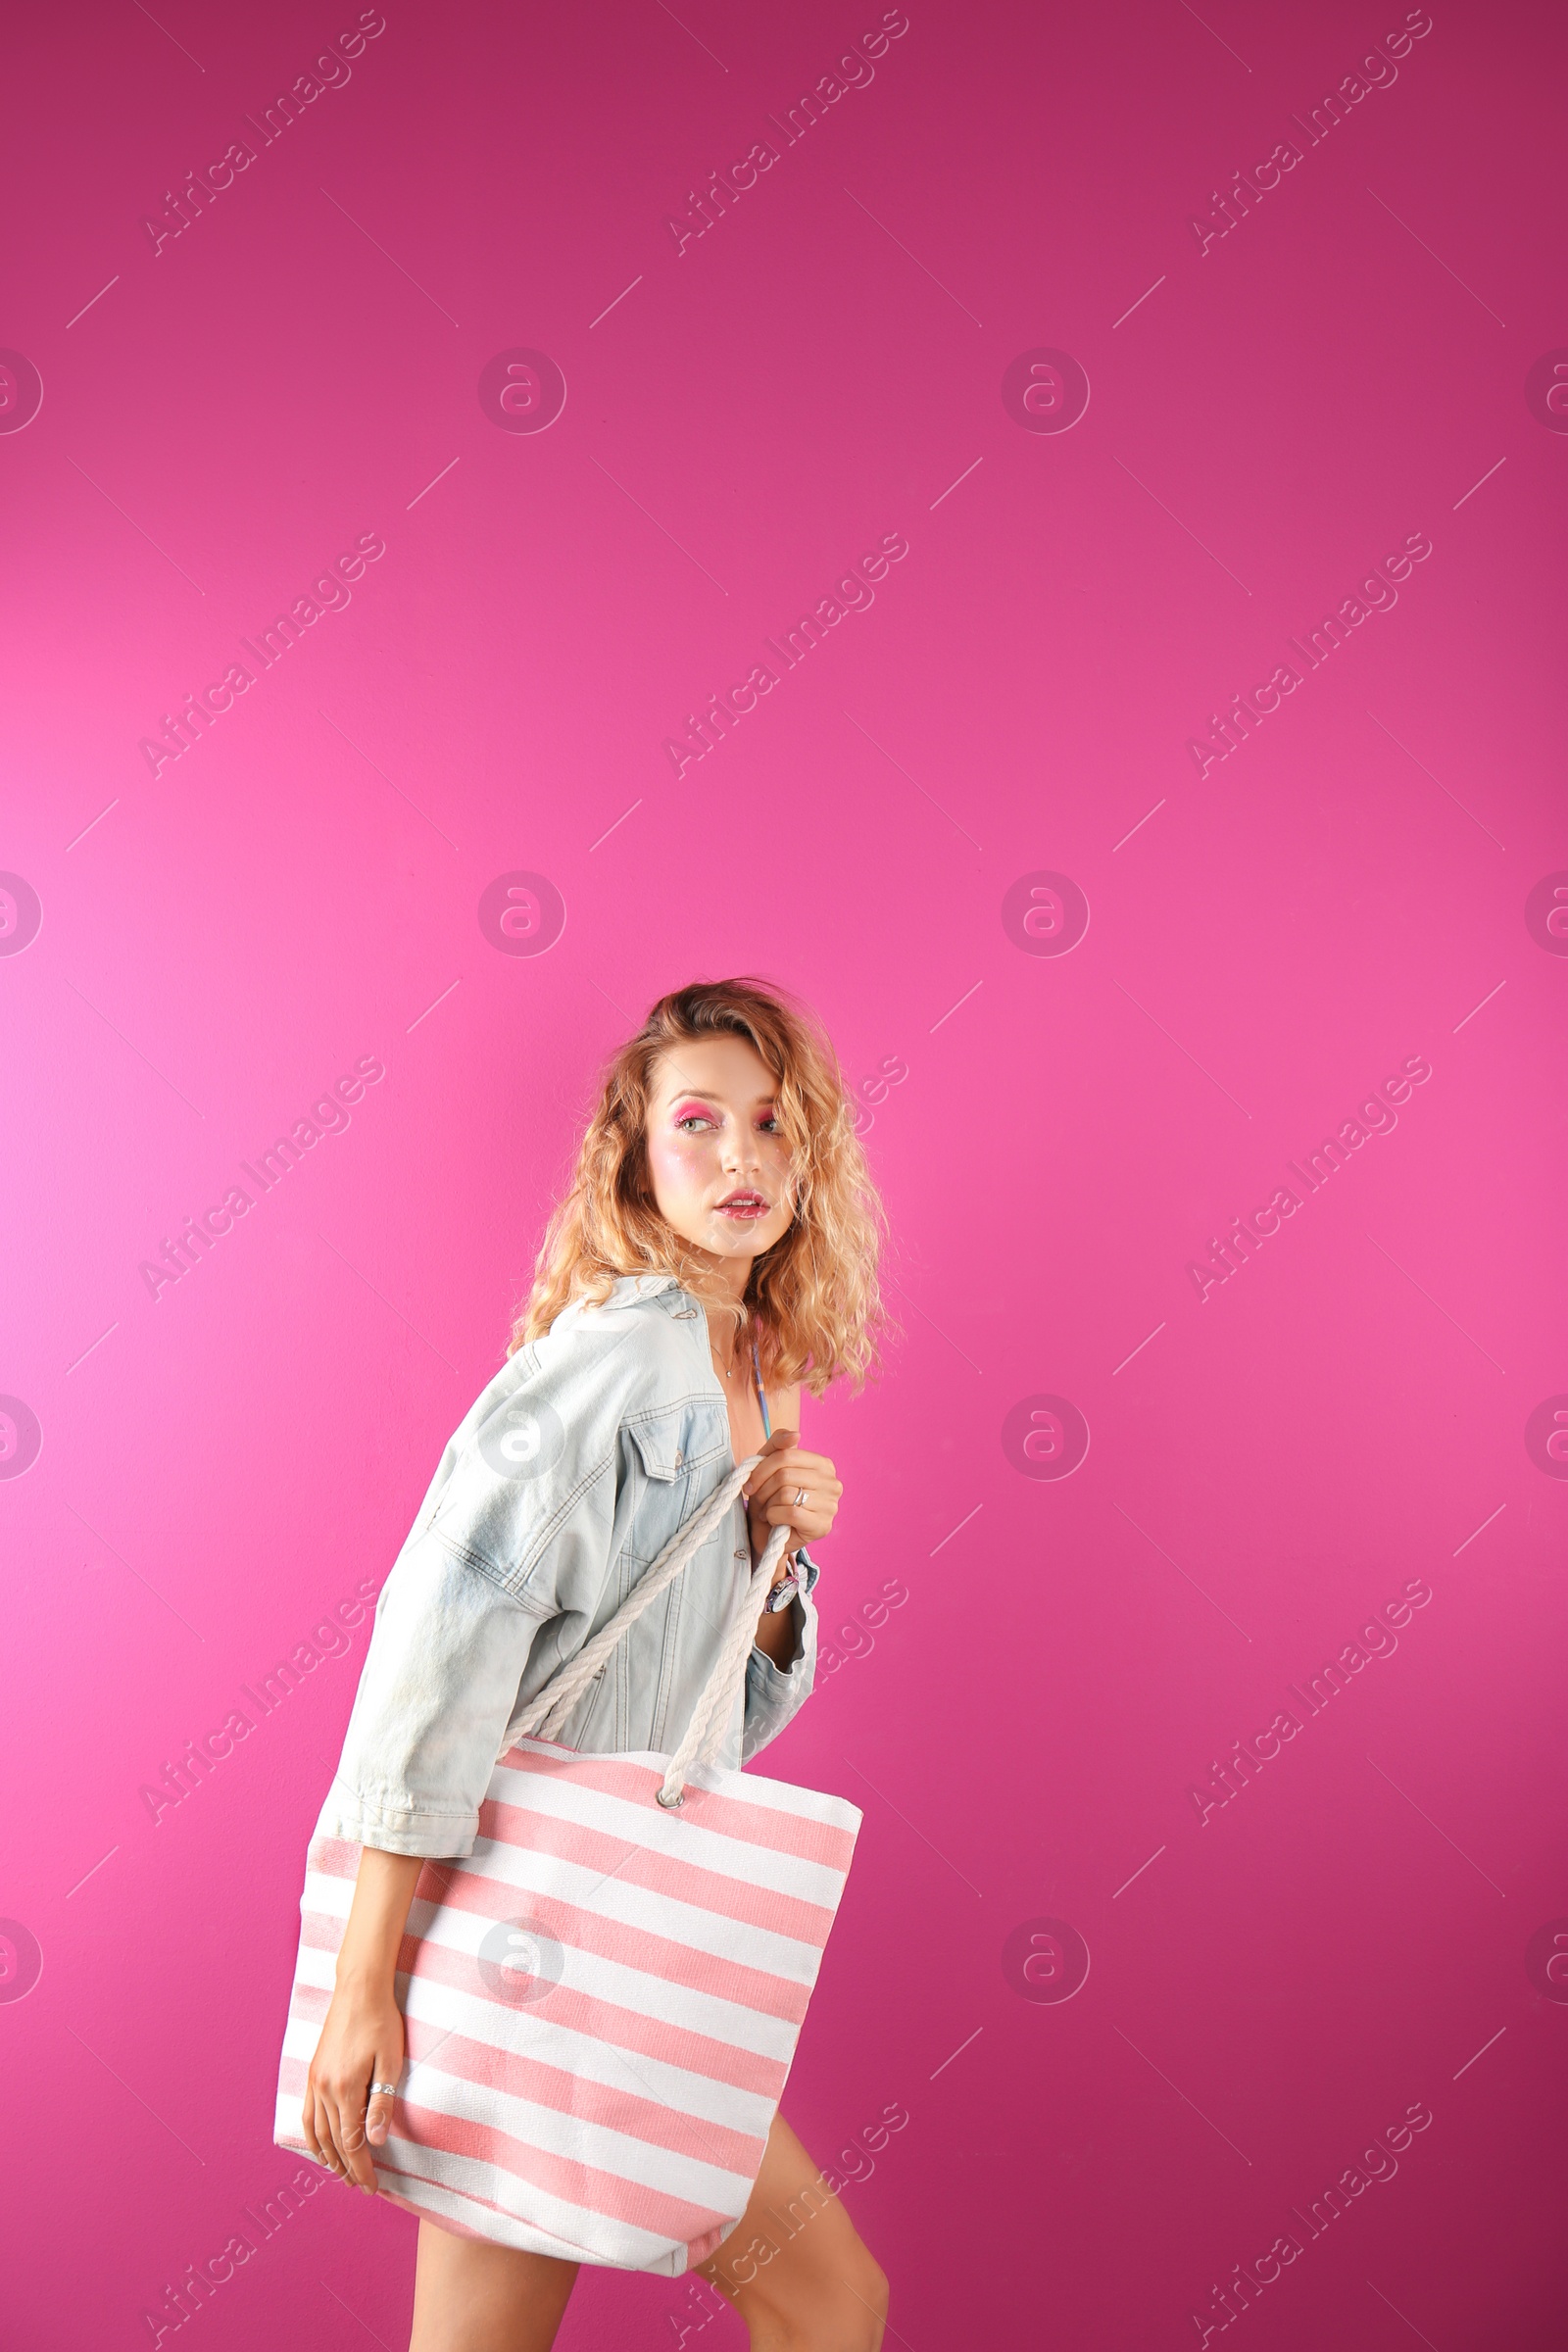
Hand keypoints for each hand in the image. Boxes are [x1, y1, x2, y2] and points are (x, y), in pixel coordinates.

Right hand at [302, 1977, 403, 2192]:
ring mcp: (315, 2082)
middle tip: (361, 2186)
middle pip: (333, 2142)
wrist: (359, 1990)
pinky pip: (306, 2115)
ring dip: (328, 2158)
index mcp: (346, 2088)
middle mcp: (324, 2089)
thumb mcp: (390, 2062)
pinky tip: (320, 2148)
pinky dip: (311, 2137)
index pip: (352, 2142)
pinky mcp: (312, 2073)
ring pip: (317, 2132)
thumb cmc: (381, 2023)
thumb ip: (381, 2104)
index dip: (362, 2168)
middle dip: (347, 2168)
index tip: (372, 2187)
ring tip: (342, 2175)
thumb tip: (375, 2143)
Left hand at [741, 1427, 840, 1572]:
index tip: (749, 1483)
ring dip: (768, 1504)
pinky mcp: (822, 1525)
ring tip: (768, 1511)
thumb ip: (778, 1444)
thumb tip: (796, 1435)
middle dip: (763, 1489)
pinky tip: (774, 1521)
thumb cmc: (771, 1498)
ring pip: (786, 1493)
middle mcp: (833, 1483)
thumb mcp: (769, 1465)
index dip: (762, 1469)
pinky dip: (774, 1516)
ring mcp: (831, 1505)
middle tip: (757, 1500)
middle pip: (785, 1474)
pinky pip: (790, 1512)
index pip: (787, 1455)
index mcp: (824, 1465)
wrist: (769, 1535)